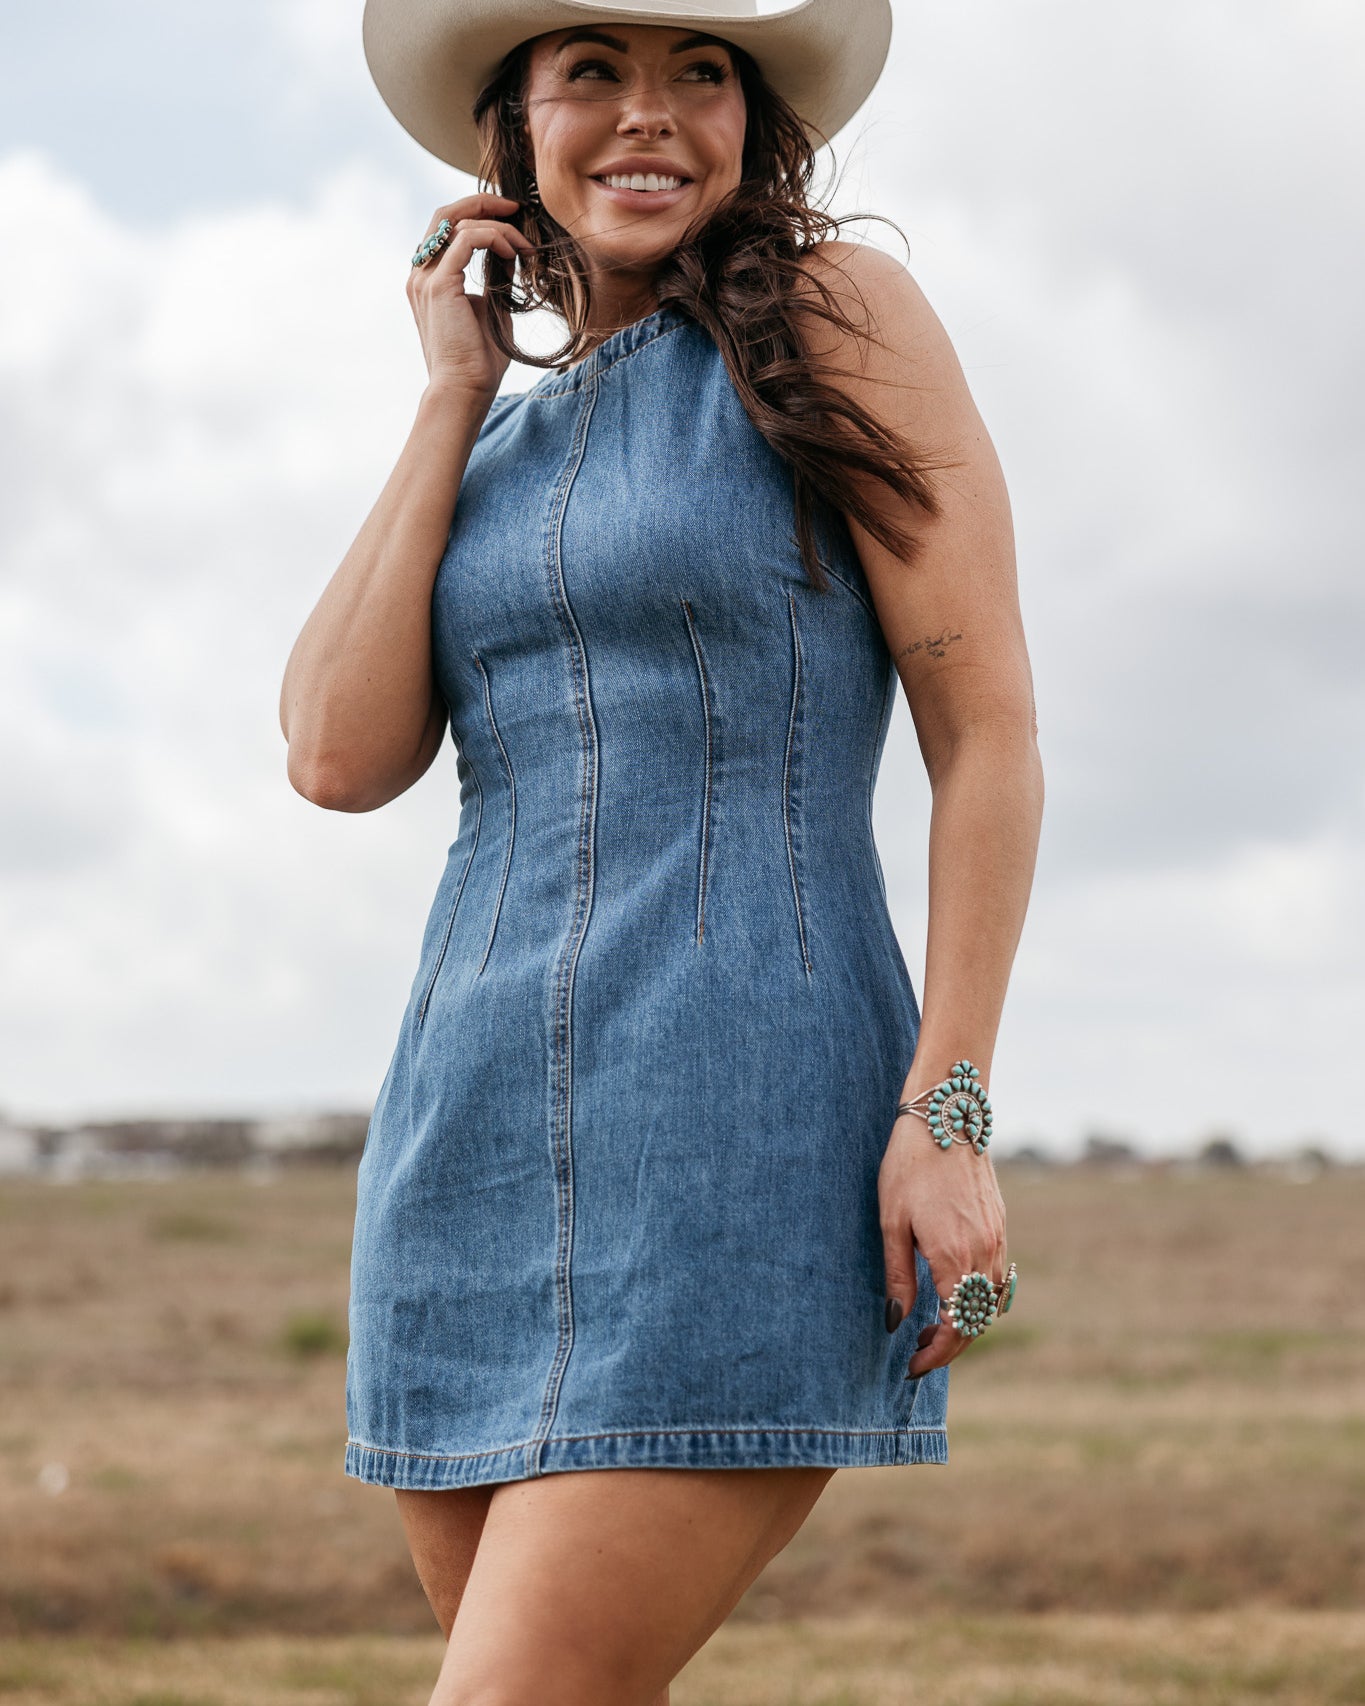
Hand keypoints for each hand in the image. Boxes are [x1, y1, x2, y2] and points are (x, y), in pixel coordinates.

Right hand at [406, 194, 535, 400]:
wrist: (464, 390)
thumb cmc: (478, 362)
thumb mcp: (490, 311)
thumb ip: (494, 281)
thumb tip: (511, 255)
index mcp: (429, 279)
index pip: (447, 228)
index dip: (479, 213)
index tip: (512, 219)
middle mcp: (421, 274)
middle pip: (445, 213)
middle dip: (483, 202)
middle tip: (517, 208)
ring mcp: (425, 277)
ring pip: (457, 221)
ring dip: (498, 226)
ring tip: (524, 246)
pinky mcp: (439, 284)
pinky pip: (467, 238)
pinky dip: (494, 238)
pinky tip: (513, 254)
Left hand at [879, 1109, 1007, 1378]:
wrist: (946, 1116)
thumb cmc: (910, 1165)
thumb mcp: (892, 1223)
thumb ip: (898, 1276)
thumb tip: (896, 1322)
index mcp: (954, 1256)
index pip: (956, 1327)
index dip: (937, 1354)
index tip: (913, 1365)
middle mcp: (984, 1252)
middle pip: (977, 1320)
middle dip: (951, 1344)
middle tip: (919, 1352)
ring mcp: (998, 1238)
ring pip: (991, 1302)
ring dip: (968, 1322)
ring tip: (934, 1326)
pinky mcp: (1001, 1225)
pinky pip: (999, 1277)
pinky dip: (981, 1297)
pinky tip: (956, 1292)